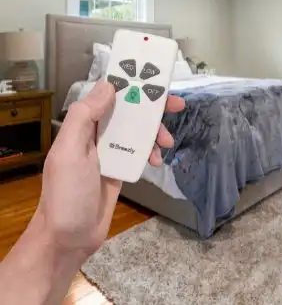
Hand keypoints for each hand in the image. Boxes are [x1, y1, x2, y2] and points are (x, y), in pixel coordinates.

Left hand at [35, 80, 184, 260]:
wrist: (69, 237)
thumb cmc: (67, 193)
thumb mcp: (70, 151)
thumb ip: (86, 116)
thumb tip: (108, 86)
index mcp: (84, 125)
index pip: (110, 95)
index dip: (132, 85)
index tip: (154, 81)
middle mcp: (98, 134)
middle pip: (130, 111)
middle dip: (153, 107)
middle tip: (177, 105)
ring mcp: (111, 152)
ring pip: (139, 131)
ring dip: (156, 132)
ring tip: (167, 142)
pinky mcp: (121, 168)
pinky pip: (140, 152)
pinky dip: (151, 153)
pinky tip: (156, 161)